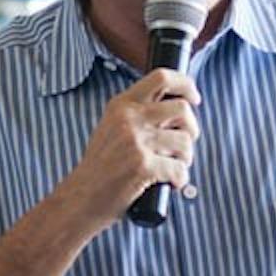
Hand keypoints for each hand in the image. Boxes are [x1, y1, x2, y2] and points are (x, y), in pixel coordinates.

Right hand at [68, 69, 200, 225]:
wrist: (81, 198)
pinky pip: (179, 169)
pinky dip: (180, 179)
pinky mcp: (142, 165)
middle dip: (192, 129)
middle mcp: (128, 118)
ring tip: (173, 167)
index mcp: (122, 105)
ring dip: (186, 158)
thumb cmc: (101, 168)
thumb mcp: (112, 128)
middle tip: (184, 146)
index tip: (194, 99)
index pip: (162, 77)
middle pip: (182, 109)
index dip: (186, 85)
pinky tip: (170, 184)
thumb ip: (138, 114)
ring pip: (185, 141)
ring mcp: (135, 141)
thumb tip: (178, 109)